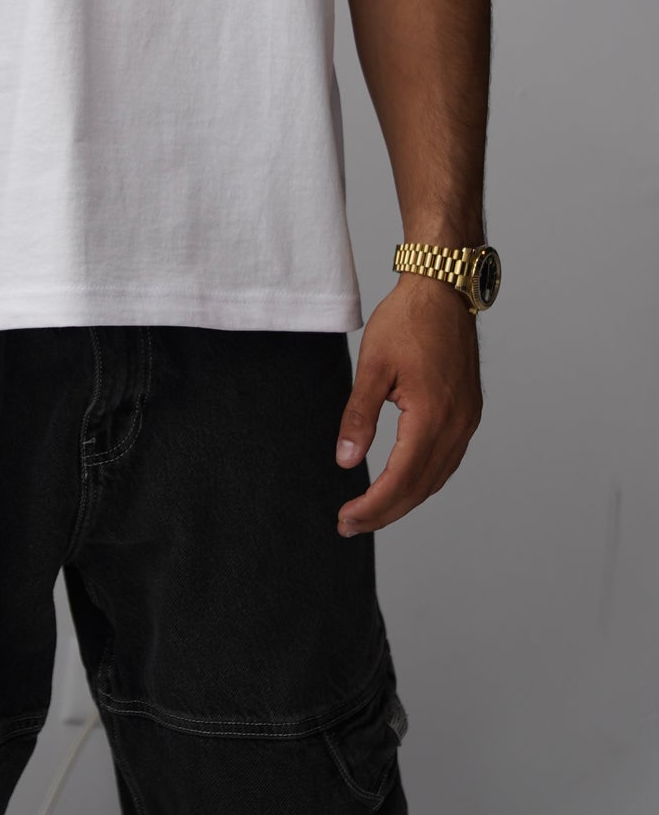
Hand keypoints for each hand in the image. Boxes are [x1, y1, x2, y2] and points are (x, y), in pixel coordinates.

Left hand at [334, 275, 482, 535]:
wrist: (443, 289)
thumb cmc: (407, 321)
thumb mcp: (372, 366)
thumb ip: (359, 417)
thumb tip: (346, 460)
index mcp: (431, 417)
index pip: (401, 480)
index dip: (372, 506)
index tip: (345, 520)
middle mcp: (456, 425)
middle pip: (421, 488)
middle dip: (385, 512)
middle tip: (350, 525)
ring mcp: (467, 420)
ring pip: (437, 478)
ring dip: (405, 500)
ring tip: (372, 511)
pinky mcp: (469, 412)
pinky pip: (448, 460)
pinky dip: (423, 479)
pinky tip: (403, 482)